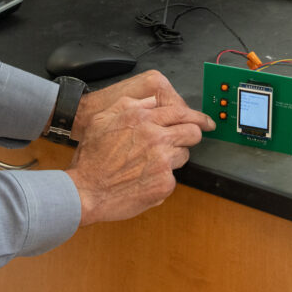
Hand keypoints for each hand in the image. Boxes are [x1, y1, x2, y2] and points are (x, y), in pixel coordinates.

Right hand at [64, 76, 214, 225]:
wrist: (86, 190)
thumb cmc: (91, 157)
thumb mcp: (103, 118)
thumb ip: (129, 105)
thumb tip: (150, 101)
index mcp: (142, 119)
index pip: (180, 112)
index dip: (197, 117)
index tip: (206, 121)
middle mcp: (155, 137)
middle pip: (192, 132)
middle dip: (191, 135)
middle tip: (182, 141)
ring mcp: (162, 161)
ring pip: (184, 155)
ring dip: (173, 157)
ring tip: (150, 163)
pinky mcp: (164, 183)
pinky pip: (173, 177)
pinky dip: (161, 178)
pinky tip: (143, 179)